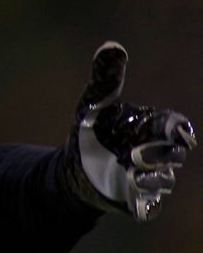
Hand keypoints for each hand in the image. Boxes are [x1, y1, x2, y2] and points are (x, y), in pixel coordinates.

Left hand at [64, 42, 195, 220]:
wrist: (73, 167)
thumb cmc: (91, 131)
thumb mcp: (93, 104)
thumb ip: (105, 78)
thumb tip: (112, 44)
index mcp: (150, 128)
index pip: (174, 126)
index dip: (178, 129)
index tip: (178, 132)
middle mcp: (156, 154)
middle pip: (174, 154)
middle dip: (162, 153)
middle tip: (138, 154)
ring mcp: (149, 178)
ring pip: (164, 181)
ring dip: (152, 179)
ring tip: (132, 173)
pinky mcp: (137, 200)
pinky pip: (149, 208)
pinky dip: (147, 207)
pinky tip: (139, 206)